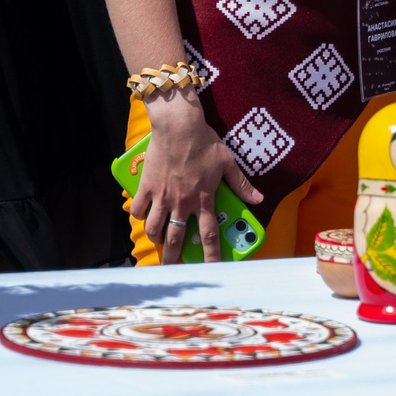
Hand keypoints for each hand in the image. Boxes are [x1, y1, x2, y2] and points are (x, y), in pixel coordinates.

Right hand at [129, 92, 262, 262]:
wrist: (178, 126)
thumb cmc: (204, 142)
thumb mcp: (228, 163)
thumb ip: (241, 184)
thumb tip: (258, 198)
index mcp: (204, 199)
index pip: (209, 234)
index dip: (210, 255)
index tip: (211, 269)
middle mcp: (182, 202)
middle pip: (176, 239)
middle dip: (173, 258)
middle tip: (171, 269)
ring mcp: (162, 196)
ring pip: (154, 228)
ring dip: (155, 238)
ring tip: (158, 240)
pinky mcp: (146, 186)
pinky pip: (137, 209)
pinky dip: (138, 215)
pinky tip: (141, 216)